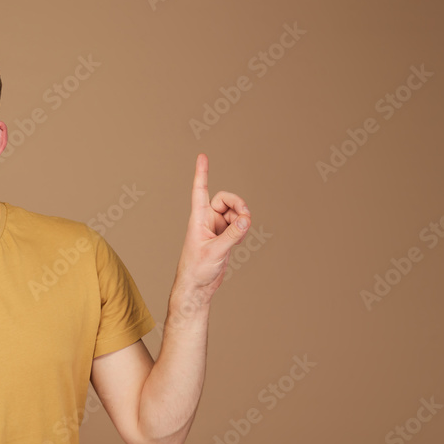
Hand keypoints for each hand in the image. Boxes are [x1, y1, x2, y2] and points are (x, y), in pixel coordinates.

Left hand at [175, 153, 250, 302]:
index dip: (202, 173)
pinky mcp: (224, 237)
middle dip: (238, 205)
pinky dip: (243, 228)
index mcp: (198, 219)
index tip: (202, 156)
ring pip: (234, 212)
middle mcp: (207, 220)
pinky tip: (242, 238)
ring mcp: (216, 228)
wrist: (197, 287)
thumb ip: (232, 235)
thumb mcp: (215, 252)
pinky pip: (238, 225)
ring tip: (243, 232)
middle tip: (246, 217)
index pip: (200, 190)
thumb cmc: (197, 269)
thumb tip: (246, 220)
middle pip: (226, 199)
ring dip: (242, 218)